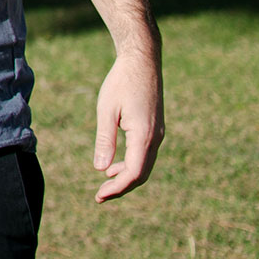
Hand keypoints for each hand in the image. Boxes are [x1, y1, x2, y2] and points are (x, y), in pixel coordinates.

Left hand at [93, 46, 163, 201]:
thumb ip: (105, 140)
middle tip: (100, 196)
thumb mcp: (106, 110)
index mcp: (144, 136)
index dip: (117, 188)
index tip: (99, 196)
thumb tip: (100, 169)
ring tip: (104, 182)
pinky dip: (131, 164)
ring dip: (126, 177)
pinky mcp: (155, 129)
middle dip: (121, 187)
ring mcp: (158, 134)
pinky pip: (145, 155)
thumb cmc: (121, 82)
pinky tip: (114, 165)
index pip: (134, 173)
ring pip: (145, 165)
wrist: (142, 62)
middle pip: (142, 174)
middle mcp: (156, 138)